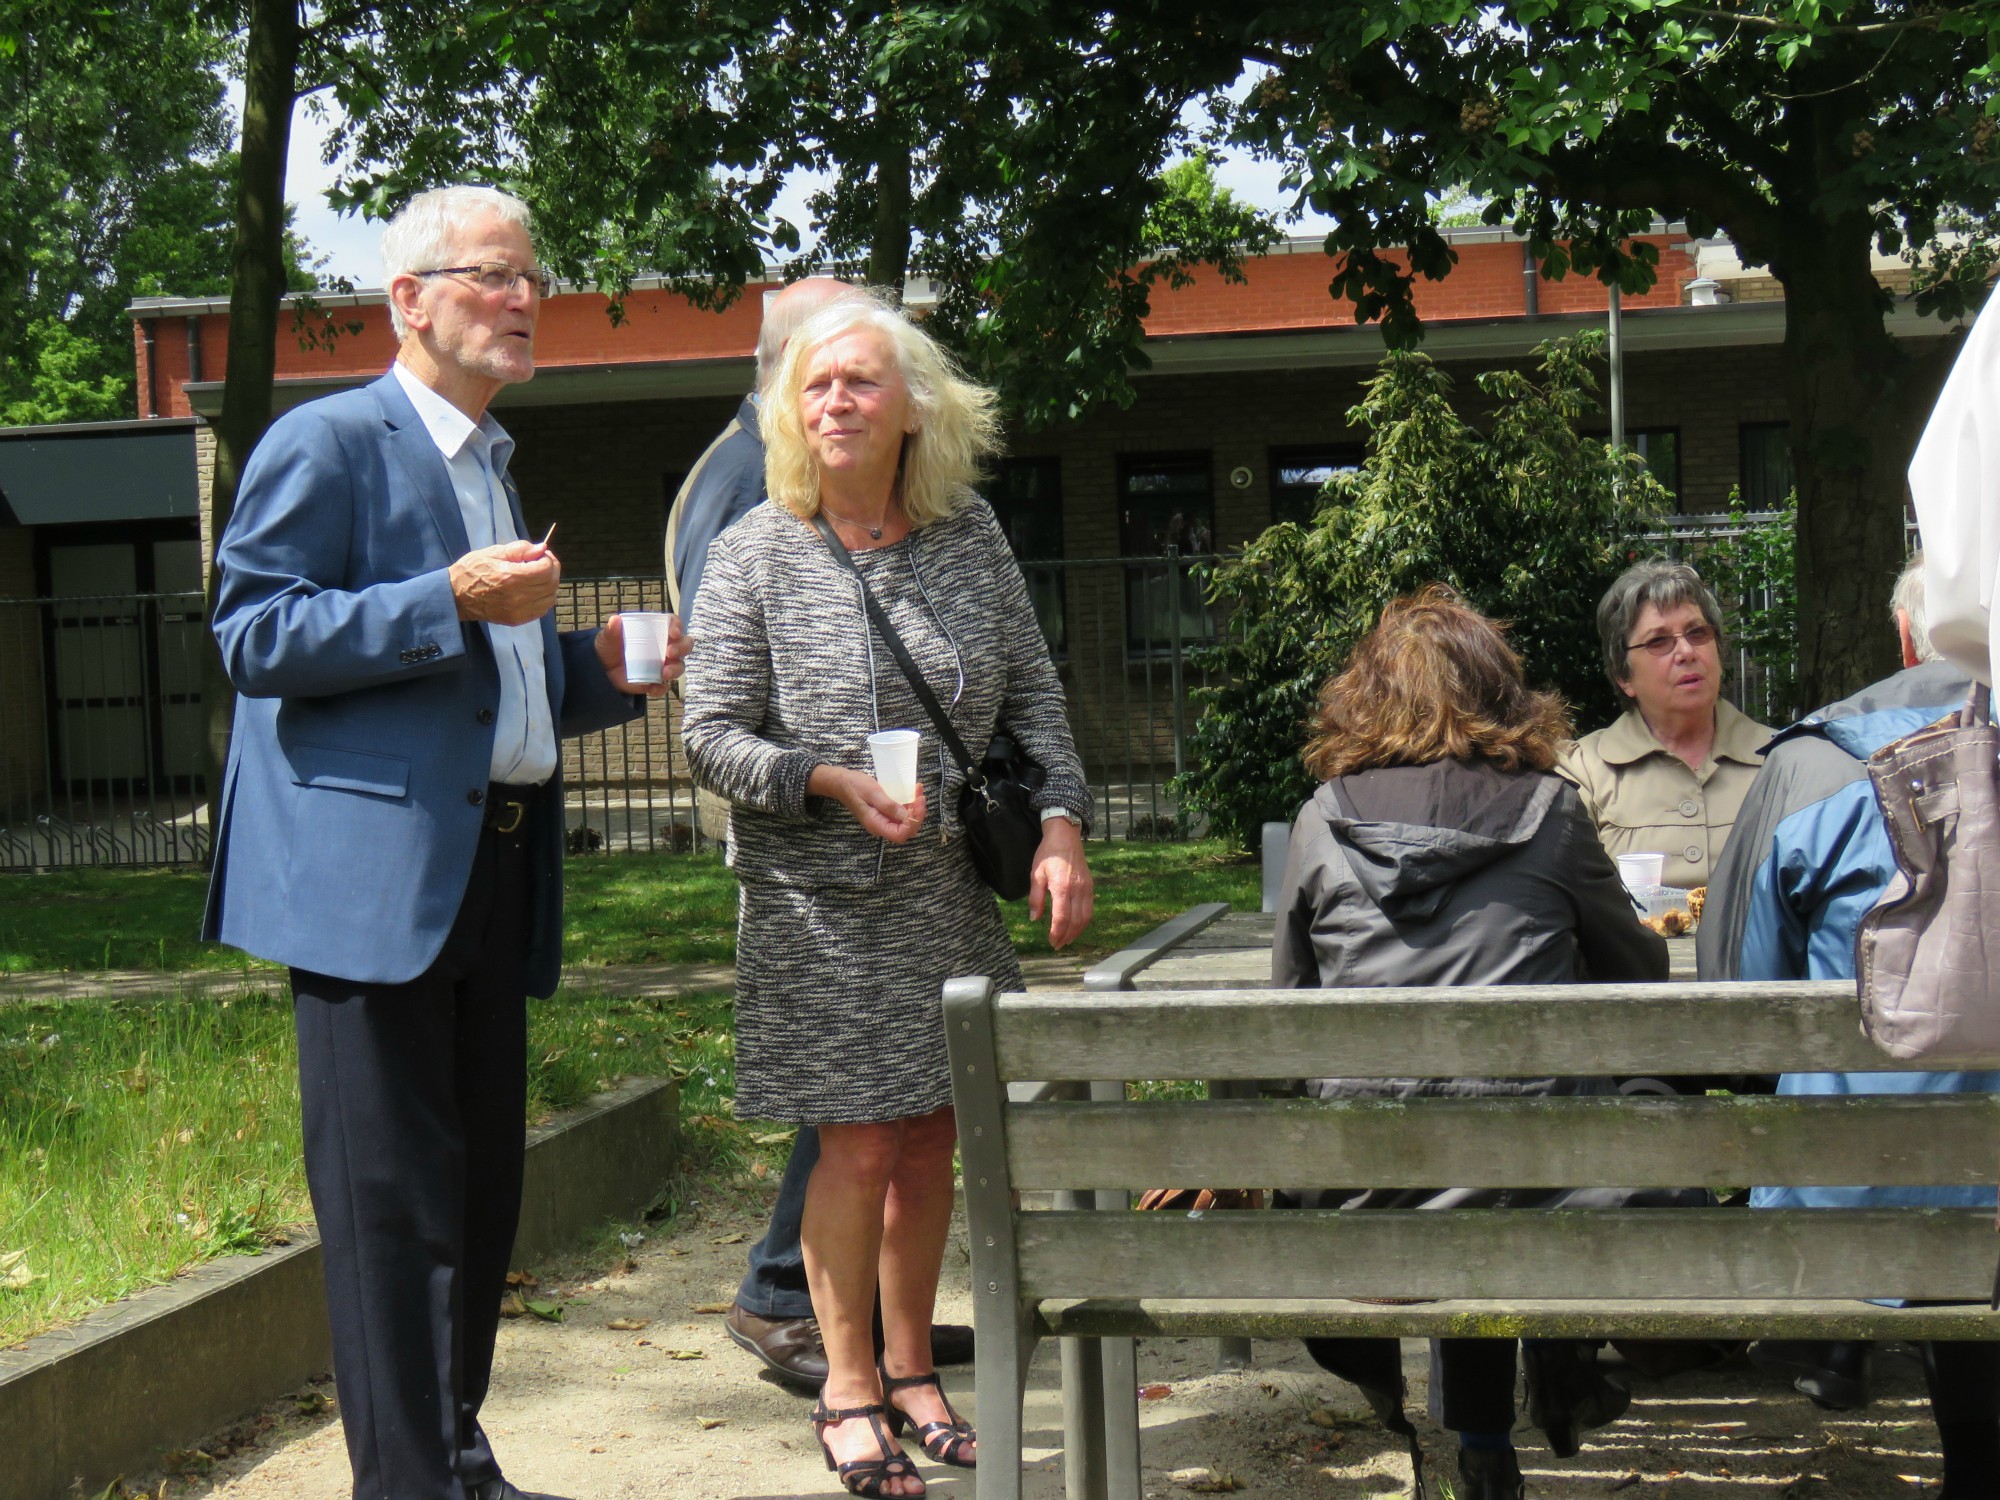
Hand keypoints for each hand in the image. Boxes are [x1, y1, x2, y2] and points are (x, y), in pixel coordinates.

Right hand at [449, 538, 559, 624]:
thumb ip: (519, 550)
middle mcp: (517, 597)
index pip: (545, 569)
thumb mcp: (492, 553)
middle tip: (543, 562)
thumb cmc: (472, 570)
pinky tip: (535, 590)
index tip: (541, 554)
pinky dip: (544, 598)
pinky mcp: (517, 620)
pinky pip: (542, 610)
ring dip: (550, 585)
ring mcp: (518, 611)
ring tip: (539, 576)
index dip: (548, 559)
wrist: (455, 596)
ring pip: (550, 598)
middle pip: (551, 583)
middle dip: (552, 569)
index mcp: (510, 577)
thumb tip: (541, 548)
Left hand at [595, 612, 686, 698]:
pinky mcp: (655, 681)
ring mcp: (662, 665)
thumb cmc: (608, 648)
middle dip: (682, 648)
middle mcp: (664, 647)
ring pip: (679, 666)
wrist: (601, 671)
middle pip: (684, 644)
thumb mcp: (607, 638)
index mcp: (655, 631)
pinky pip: (664, 687)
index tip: (673, 633)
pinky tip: (652, 688)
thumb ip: (612, 630)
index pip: (673, 624)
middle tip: (670, 653)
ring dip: (675, 669)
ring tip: (664, 674)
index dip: (677, 626)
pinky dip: (660, 688)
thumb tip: (615, 620)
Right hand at [808, 765, 927, 843]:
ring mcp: (884, 820)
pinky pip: (902, 814)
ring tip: (918, 791)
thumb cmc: (854, 786)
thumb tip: (905, 816)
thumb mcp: (872, 792)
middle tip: (920, 796)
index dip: (912, 822)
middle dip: (917, 814)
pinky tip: (912, 793)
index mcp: (876, 825)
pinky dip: (910, 805)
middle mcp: (881, 826)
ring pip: (906, 822)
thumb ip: (888, 805)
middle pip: (906, 830)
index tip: (917, 803)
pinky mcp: (886, 813)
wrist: (842, 782)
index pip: (900, 834)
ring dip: (916, 808)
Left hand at [1029, 818, 1093, 948]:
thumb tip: (1034, 919)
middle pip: (1076, 921)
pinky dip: (1084, 921)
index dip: (1057, 932)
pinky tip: (1077, 926)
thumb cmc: (1048, 854)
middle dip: (1067, 936)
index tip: (1051, 941)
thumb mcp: (1036, 875)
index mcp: (1062, 887)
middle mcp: (1077, 890)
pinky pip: (1090, 909)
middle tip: (1058, 945)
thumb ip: (1035, 899)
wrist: (1065, 836)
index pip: (1062, 917)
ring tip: (1067, 940)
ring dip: (1077, 931)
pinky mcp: (1090, 886)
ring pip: (1086, 917)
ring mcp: (1086, 888)